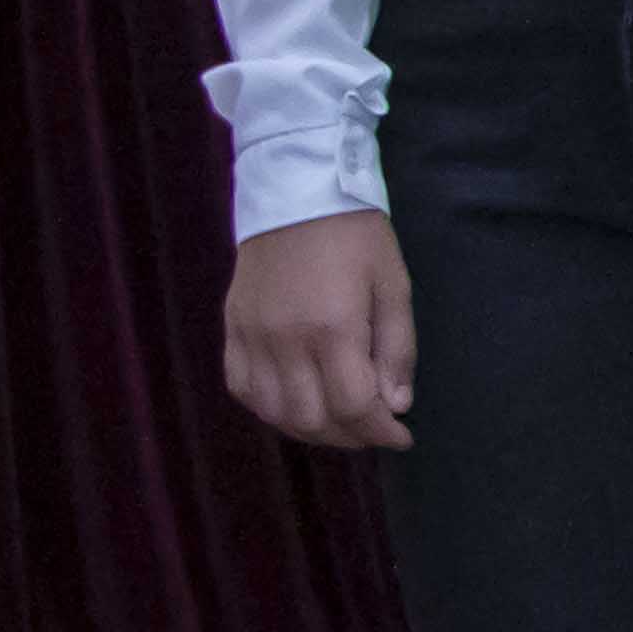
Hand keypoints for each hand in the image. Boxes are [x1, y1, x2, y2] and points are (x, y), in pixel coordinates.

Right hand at [222, 211, 417, 450]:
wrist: (297, 194)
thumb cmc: (356, 237)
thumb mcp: (394, 286)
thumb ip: (396, 349)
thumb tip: (396, 404)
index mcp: (332, 328)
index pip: (353, 406)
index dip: (380, 432)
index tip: (401, 436)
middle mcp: (284, 340)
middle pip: (311, 419)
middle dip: (349, 437)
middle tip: (374, 430)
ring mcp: (251, 336)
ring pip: (273, 412)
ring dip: (310, 429)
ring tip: (341, 421)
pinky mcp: (231, 328)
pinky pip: (241, 388)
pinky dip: (270, 408)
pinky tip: (297, 402)